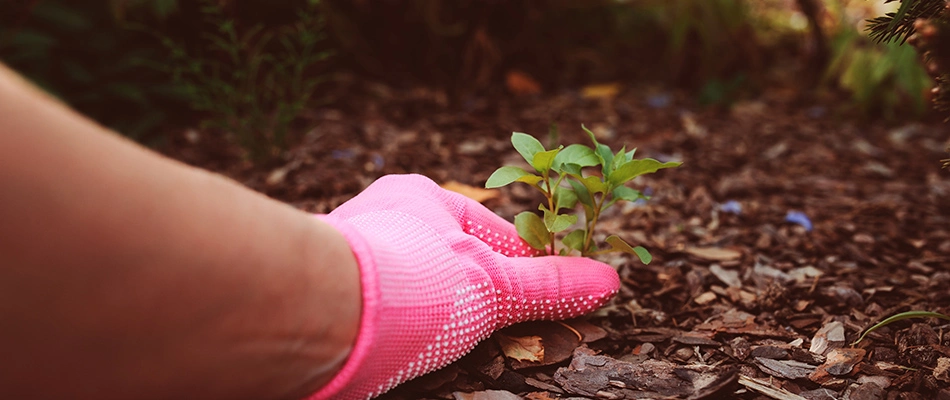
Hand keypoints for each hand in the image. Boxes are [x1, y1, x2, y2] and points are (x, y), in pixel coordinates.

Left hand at [310, 174, 619, 399]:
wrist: (313, 315)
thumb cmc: (412, 281)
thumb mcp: (495, 286)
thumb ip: (550, 286)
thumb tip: (609, 281)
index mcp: (423, 198)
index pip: (493, 233)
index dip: (525, 268)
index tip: (546, 301)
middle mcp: (382, 220)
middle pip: (450, 263)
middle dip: (477, 297)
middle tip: (500, 332)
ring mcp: (350, 259)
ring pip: (412, 290)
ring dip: (437, 319)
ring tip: (452, 348)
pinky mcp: (326, 300)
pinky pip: (378, 315)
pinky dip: (399, 335)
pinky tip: (407, 356)